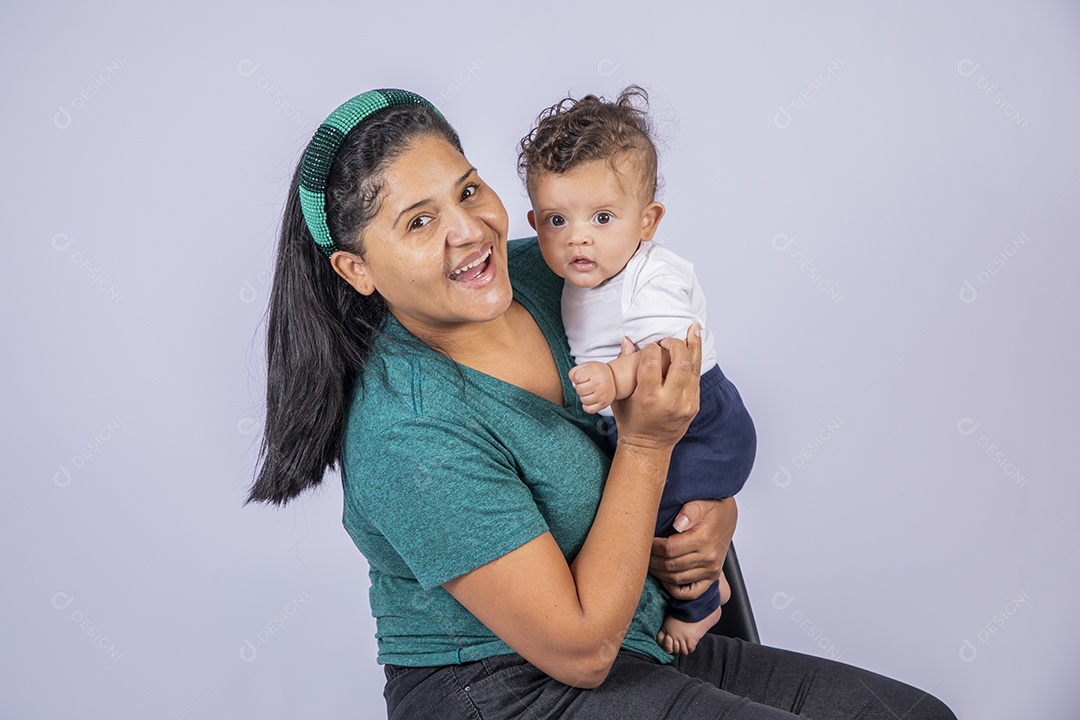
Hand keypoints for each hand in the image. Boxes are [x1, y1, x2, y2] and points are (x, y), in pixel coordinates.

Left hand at [569, 361, 616, 413]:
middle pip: (579, 390)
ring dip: (583, 397)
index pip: (576, 377)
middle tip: (585, 385)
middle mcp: (599, 383)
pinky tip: (590, 400)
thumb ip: (575, 372)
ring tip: (588, 392)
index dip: (575, 378)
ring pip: (584, 400)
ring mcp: (602, 394)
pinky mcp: (604, 404)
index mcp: (594, 372)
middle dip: (579, 388)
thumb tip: (573, 384)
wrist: (614, 378)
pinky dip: (587, 406)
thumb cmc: (598, 372)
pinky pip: (590, 410)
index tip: (581, 377)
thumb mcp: (586, 366)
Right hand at [611, 325, 701, 450]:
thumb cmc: (631, 422)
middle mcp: (669, 400)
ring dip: (694, 346)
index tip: (651, 346)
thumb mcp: (620, 397)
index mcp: (648, 397)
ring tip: (693, 329)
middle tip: (668, 340)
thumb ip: (622, 368)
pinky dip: (694, 362)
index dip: (653, 348)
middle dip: (676, 344)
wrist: (649, 447)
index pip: (653, 361)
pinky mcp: (693, 405)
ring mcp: (685, 404)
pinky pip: (696, 378)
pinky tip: (693, 348)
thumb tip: (627, 341)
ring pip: (694, 368)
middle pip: (680, 362)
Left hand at [650, 498, 736, 600]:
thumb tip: (679, 523)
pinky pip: (692, 592)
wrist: (728, 515)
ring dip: (659, 573)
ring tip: (649, 563)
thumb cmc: (712, 506)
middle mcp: (709, 557)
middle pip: (670, 565)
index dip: (652, 547)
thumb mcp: (701, 502)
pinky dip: (675, 590)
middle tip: (641, 553)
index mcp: (703, 538)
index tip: (644, 540)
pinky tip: (665, 579)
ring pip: (677, 579)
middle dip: (651, 560)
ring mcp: (711, 569)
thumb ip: (689, 511)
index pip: (668, 549)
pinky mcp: (712, 577)